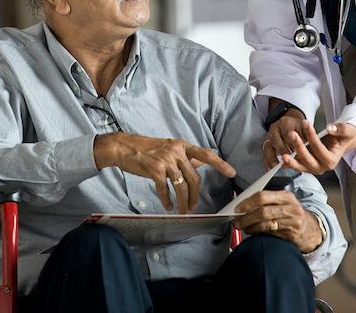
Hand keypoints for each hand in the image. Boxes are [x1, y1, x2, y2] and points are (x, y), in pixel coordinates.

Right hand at [93, 133, 235, 213]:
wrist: (123, 147)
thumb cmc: (145, 149)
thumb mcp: (167, 148)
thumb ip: (183, 156)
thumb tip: (198, 162)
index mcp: (181, 145)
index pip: (205, 155)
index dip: (220, 164)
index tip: (232, 172)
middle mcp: (176, 151)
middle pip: (194, 178)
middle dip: (195, 196)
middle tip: (194, 206)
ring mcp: (166, 160)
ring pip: (181, 186)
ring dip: (183, 202)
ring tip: (183, 211)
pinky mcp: (155, 169)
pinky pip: (166, 189)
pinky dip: (167, 200)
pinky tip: (167, 206)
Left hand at [232, 190, 322, 252]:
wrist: (310, 229)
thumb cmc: (291, 214)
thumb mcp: (283, 203)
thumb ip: (266, 202)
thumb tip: (242, 206)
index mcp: (286, 196)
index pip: (263, 196)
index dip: (247, 203)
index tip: (237, 208)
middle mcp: (291, 208)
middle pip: (263, 212)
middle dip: (246, 218)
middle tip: (237, 221)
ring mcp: (293, 222)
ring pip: (265, 224)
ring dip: (250, 227)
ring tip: (244, 227)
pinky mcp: (292, 235)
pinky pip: (270, 234)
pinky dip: (258, 233)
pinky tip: (254, 232)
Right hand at [262, 110, 306, 169]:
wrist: (290, 124)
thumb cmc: (298, 128)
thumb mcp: (305, 128)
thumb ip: (307, 137)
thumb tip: (310, 148)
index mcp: (286, 122)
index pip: (287, 133)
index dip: (292, 143)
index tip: (297, 151)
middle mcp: (275, 128)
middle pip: (276, 139)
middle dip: (282, 150)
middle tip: (288, 158)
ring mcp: (269, 136)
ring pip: (268, 147)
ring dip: (272, 157)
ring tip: (277, 165)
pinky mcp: (266, 144)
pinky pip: (264, 154)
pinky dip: (267, 162)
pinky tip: (270, 168)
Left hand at [278, 120, 355, 174]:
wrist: (340, 141)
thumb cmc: (343, 136)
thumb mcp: (348, 131)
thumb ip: (341, 129)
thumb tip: (329, 128)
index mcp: (332, 161)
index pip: (319, 148)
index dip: (312, 136)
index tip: (305, 122)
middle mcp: (322, 167)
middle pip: (308, 158)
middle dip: (299, 147)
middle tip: (292, 134)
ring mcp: (313, 168)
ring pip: (300, 165)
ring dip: (291, 160)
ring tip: (282, 154)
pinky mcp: (306, 166)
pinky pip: (296, 165)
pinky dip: (289, 162)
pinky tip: (282, 158)